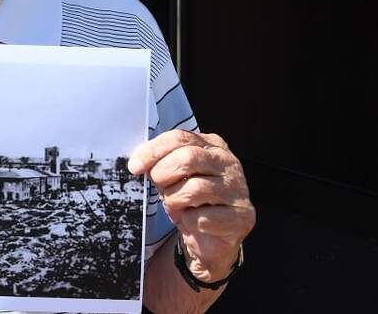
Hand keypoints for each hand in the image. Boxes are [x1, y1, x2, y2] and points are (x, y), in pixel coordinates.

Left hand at [129, 130, 254, 281]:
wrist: (208, 239)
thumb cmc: (187, 201)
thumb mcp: (171, 176)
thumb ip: (159, 163)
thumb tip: (138, 162)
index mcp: (212, 145)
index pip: (180, 138)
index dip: (153, 151)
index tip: (134, 166)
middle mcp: (229, 163)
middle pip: (188, 158)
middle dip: (163, 174)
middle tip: (158, 186)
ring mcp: (238, 189)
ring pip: (195, 189)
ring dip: (174, 201)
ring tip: (175, 207)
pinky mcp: (242, 216)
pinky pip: (203, 218)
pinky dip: (189, 222)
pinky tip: (192, 222)